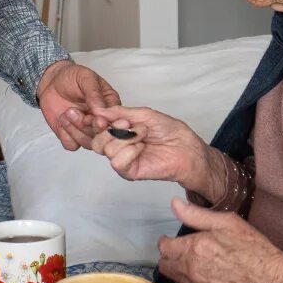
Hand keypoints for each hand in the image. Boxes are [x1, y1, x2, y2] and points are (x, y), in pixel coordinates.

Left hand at [37, 61, 121, 150]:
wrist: (51, 81)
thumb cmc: (72, 77)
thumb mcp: (85, 78)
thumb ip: (94, 93)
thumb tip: (101, 110)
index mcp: (110, 106)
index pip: (115, 122)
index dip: (105, 123)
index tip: (94, 116)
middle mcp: (101, 121)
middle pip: (102, 136)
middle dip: (86, 126)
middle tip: (73, 111)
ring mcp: (86, 130)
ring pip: (88, 143)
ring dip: (75, 130)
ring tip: (66, 113)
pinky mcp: (71, 136)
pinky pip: (72, 145)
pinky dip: (65, 135)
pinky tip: (62, 120)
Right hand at [88, 106, 217, 195]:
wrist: (186, 147)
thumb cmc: (169, 131)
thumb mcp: (143, 114)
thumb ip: (120, 112)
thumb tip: (98, 110)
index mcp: (119, 132)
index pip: (97, 129)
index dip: (98, 121)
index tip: (104, 115)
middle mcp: (119, 147)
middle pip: (97, 142)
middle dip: (111, 129)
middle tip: (128, 123)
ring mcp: (124, 160)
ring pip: (106, 150)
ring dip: (126, 138)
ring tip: (143, 134)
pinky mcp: (130, 172)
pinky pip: (117, 162)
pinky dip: (129, 151)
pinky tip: (141, 147)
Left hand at [158, 199, 282, 282]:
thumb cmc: (254, 249)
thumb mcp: (228, 223)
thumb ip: (197, 215)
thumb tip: (174, 204)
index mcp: (194, 249)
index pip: (163, 247)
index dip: (168, 241)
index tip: (177, 239)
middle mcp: (190, 272)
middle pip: (165, 265)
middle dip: (172, 257)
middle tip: (188, 252)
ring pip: (176, 280)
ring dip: (182, 272)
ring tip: (203, 265)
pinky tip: (211, 279)